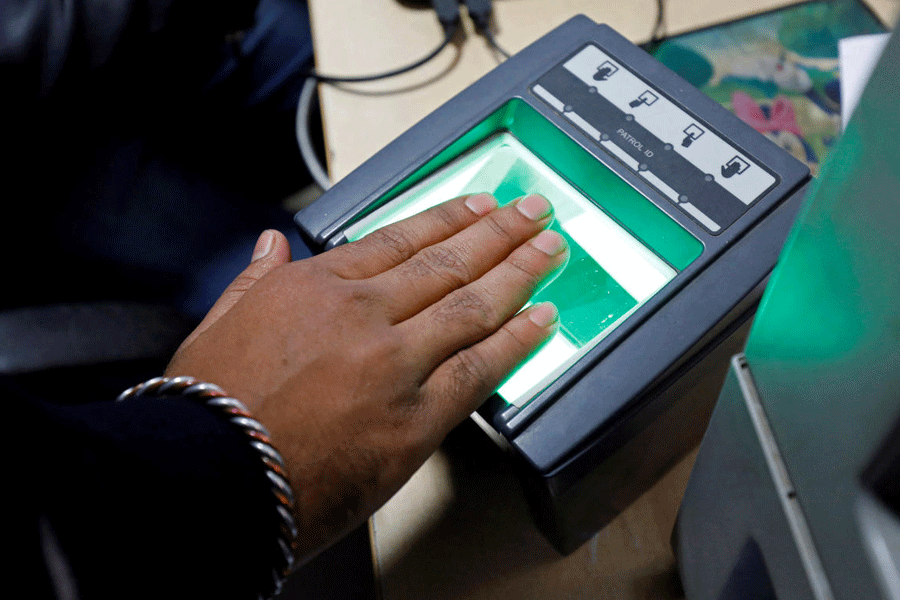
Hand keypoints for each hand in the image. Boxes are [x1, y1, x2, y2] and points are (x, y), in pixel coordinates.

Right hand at [165, 193, 567, 559]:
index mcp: (317, 287)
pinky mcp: (415, 418)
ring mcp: (395, 363)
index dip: (448, 219)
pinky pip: (479, 370)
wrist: (210, 479)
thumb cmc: (209, 410)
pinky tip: (543, 318)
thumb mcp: (216, 326)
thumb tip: (269, 245)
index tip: (480, 207)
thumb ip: (253, 281)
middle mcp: (362, 313)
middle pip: (448, 262)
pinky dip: (517, 341)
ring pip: (473, 305)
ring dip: (519, 272)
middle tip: (534, 211)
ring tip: (550, 250)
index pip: (400, 239)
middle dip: (500, 233)